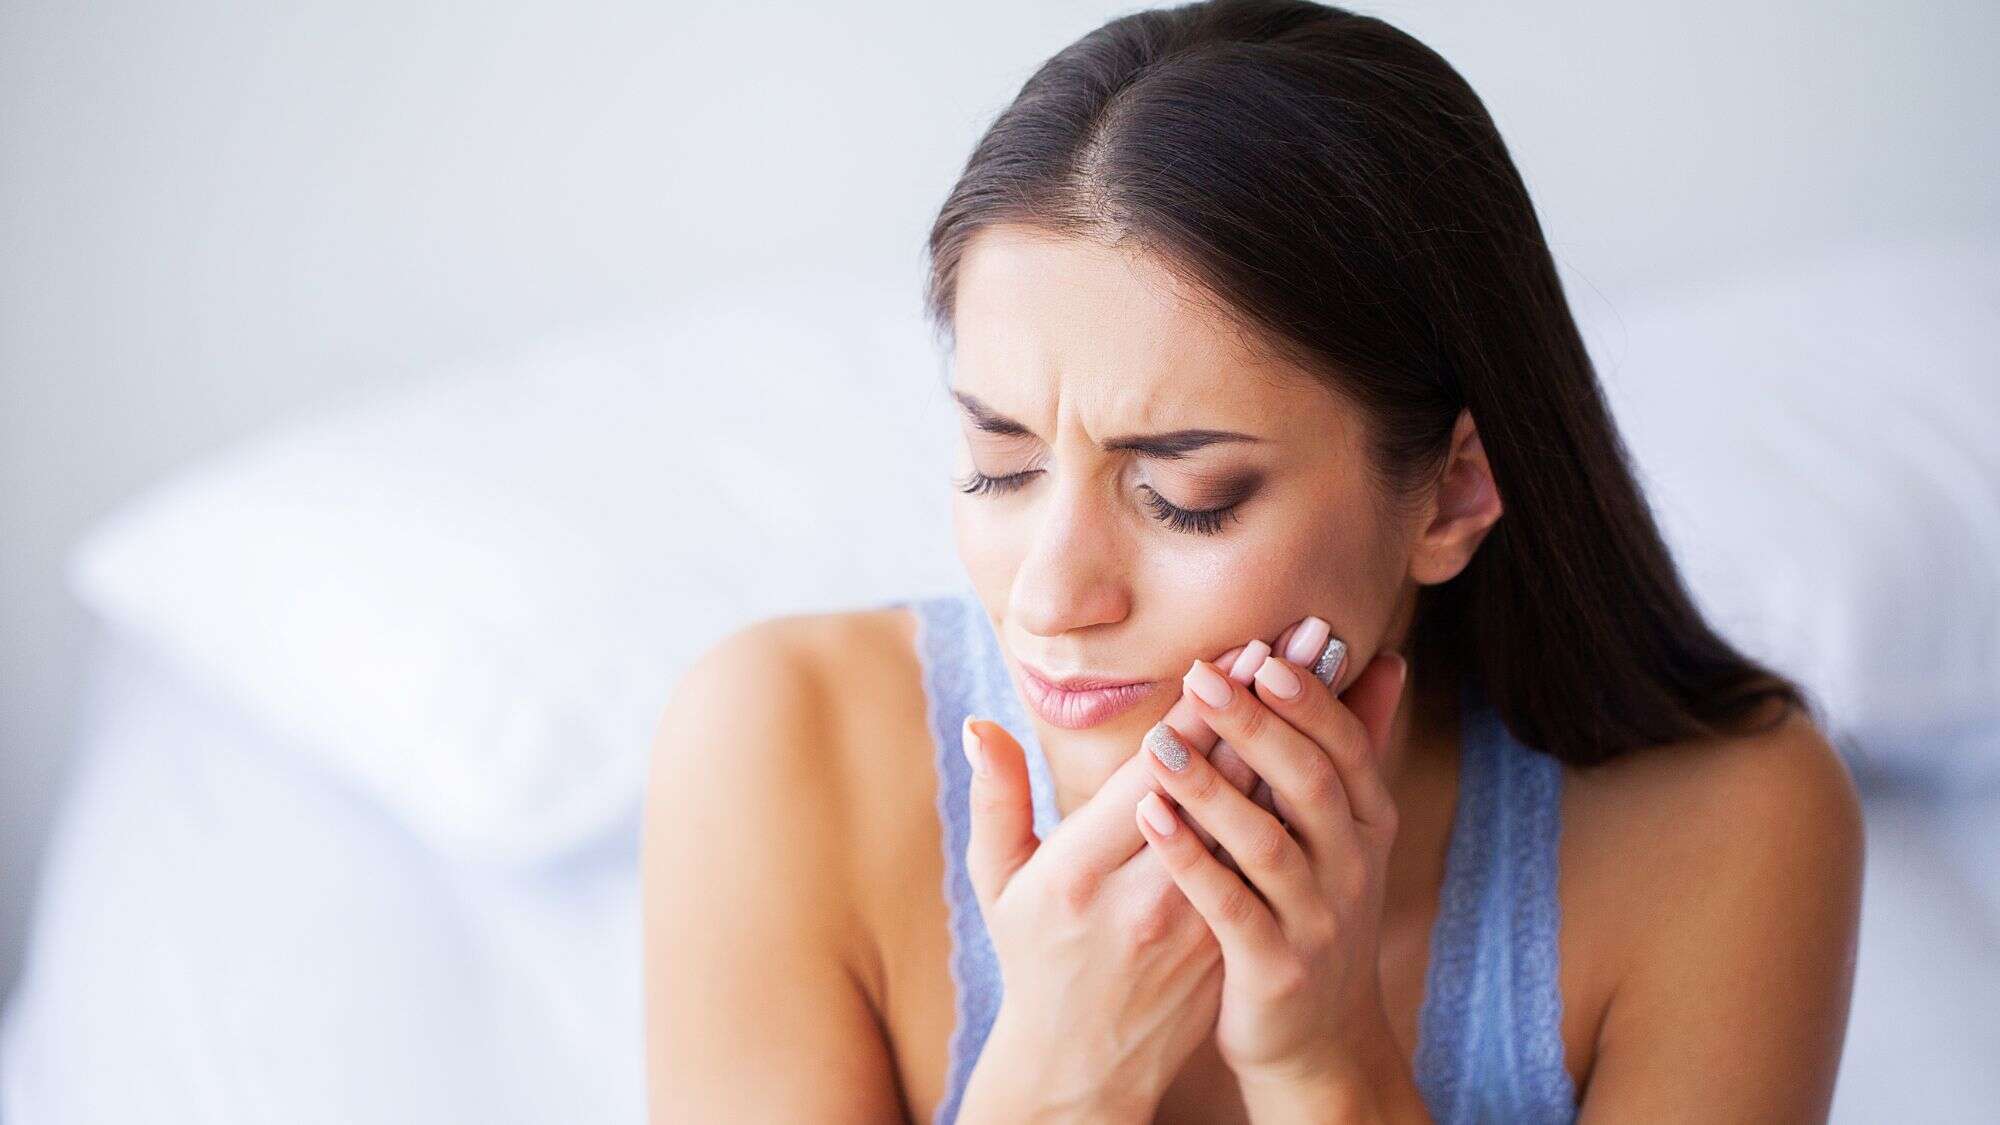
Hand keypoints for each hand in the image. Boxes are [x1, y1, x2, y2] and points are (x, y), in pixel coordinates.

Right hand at [955, 624, 1318, 1120]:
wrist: (1082, 1067)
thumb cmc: (1034, 959)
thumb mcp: (997, 883)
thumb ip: (995, 799)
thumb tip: (981, 726)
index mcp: (1080, 873)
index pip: (1154, 773)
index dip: (1203, 710)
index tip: (1242, 648)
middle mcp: (1146, 896)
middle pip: (1220, 784)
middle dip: (1267, 703)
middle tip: (1311, 635)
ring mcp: (1195, 922)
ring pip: (1257, 818)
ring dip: (1296, 742)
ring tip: (1333, 679)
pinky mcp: (1228, 939)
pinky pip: (1269, 856)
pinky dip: (1297, 799)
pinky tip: (1328, 752)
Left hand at [1134, 639, 1410, 1096]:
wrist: (1318, 1039)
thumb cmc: (1314, 910)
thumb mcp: (1347, 832)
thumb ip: (1357, 745)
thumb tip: (1387, 657)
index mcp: (1366, 824)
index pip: (1346, 747)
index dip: (1307, 699)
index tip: (1261, 651)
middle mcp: (1353, 868)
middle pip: (1310, 783)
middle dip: (1257, 725)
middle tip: (1201, 676)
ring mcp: (1317, 921)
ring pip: (1268, 843)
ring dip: (1212, 788)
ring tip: (1158, 742)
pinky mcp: (1275, 969)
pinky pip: (1230, 907)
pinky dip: (1190, 859)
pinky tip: (1149, 816)